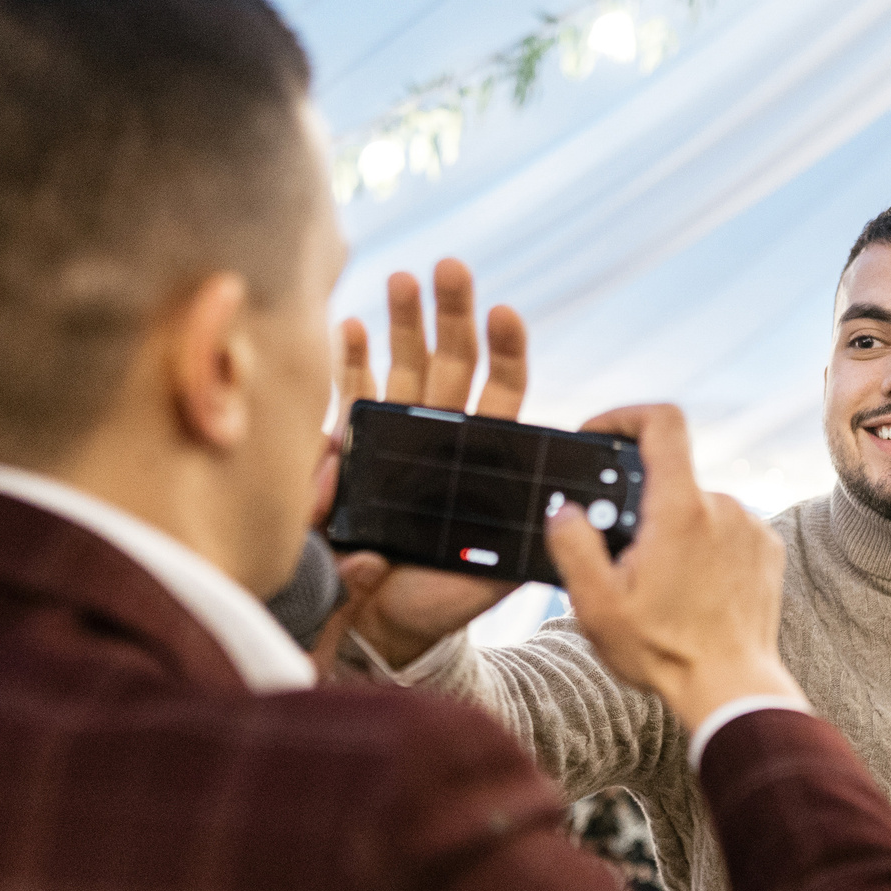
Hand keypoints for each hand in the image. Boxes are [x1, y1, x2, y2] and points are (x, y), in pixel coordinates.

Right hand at [335, 259, 530, 668]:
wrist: (374, 624)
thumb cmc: (433, 603)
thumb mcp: (482, 585)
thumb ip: (506, 560)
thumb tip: (541, 527)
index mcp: (477, 459)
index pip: (499, 394)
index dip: (506, 352)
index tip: (506, 312)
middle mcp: (437, 437)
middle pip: (450, 363)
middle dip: (452, 312)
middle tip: (451, 266)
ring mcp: (393, 436)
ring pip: (402, 366)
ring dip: (403, 320)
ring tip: (404, 275)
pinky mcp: (349, 448)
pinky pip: (352, 394)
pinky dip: (352, 358)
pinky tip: (354, 323)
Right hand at [544, 404, 802, 732]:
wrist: (731, 689)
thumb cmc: (662, 651)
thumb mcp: (596, 604)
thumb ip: (572, 545)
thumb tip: (566, 511)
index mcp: (680, 509)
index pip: (662, 422)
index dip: (625, 415)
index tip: (599, 433)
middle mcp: (723, 506)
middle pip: (671, 478)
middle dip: (641, 505)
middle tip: (624, 556)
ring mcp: (750, 527)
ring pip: (697, 508)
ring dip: (673, 531)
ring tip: (659, 585)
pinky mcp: (767, 549)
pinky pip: (726, 530)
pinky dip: (703, 548)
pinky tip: (691, 591)